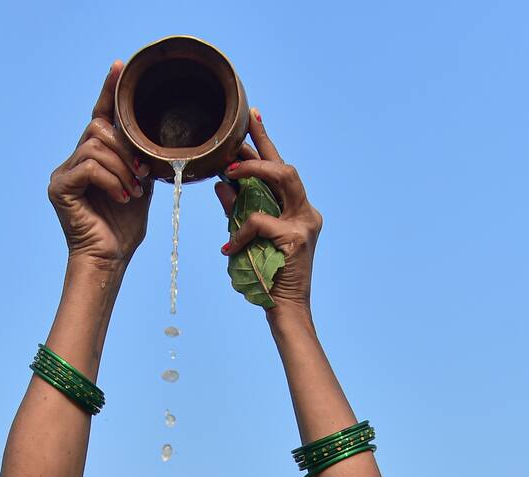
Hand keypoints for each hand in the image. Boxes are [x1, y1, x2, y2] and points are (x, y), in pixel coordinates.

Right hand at [48, 62, 152, 267]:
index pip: (100, 117)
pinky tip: (121, 196)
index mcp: (93, 158)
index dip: (109, 91)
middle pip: (98, 129)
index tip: (119, 66)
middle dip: (126, 150)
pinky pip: (89, 166)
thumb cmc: (122, 229)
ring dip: (122, 168)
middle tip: (141, 177)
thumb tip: (149, 138)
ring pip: (95, 147)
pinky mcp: (59, 187)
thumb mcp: (139, 187)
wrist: (110, 258)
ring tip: (132, 192)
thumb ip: (139, 161)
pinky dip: (110, 180)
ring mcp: (63, 173)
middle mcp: (74, 161)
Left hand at [214, 109, 321, 315]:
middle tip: (232, 141)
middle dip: (261, 146)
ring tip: (229, 171)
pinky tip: (229, 245)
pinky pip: (260, 221)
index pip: (281, 170)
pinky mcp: (297, 236)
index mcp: (297, 211)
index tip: (253, 116)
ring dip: (254, 171)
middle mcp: (306, 212)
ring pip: (283, 179)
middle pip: (286, 168)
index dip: (267, 143)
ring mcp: (305, 223)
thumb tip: (221, 183)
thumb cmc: (265, 277)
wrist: (284, 309)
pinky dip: (240, 230)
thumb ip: (237, 211)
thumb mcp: (247, 238)